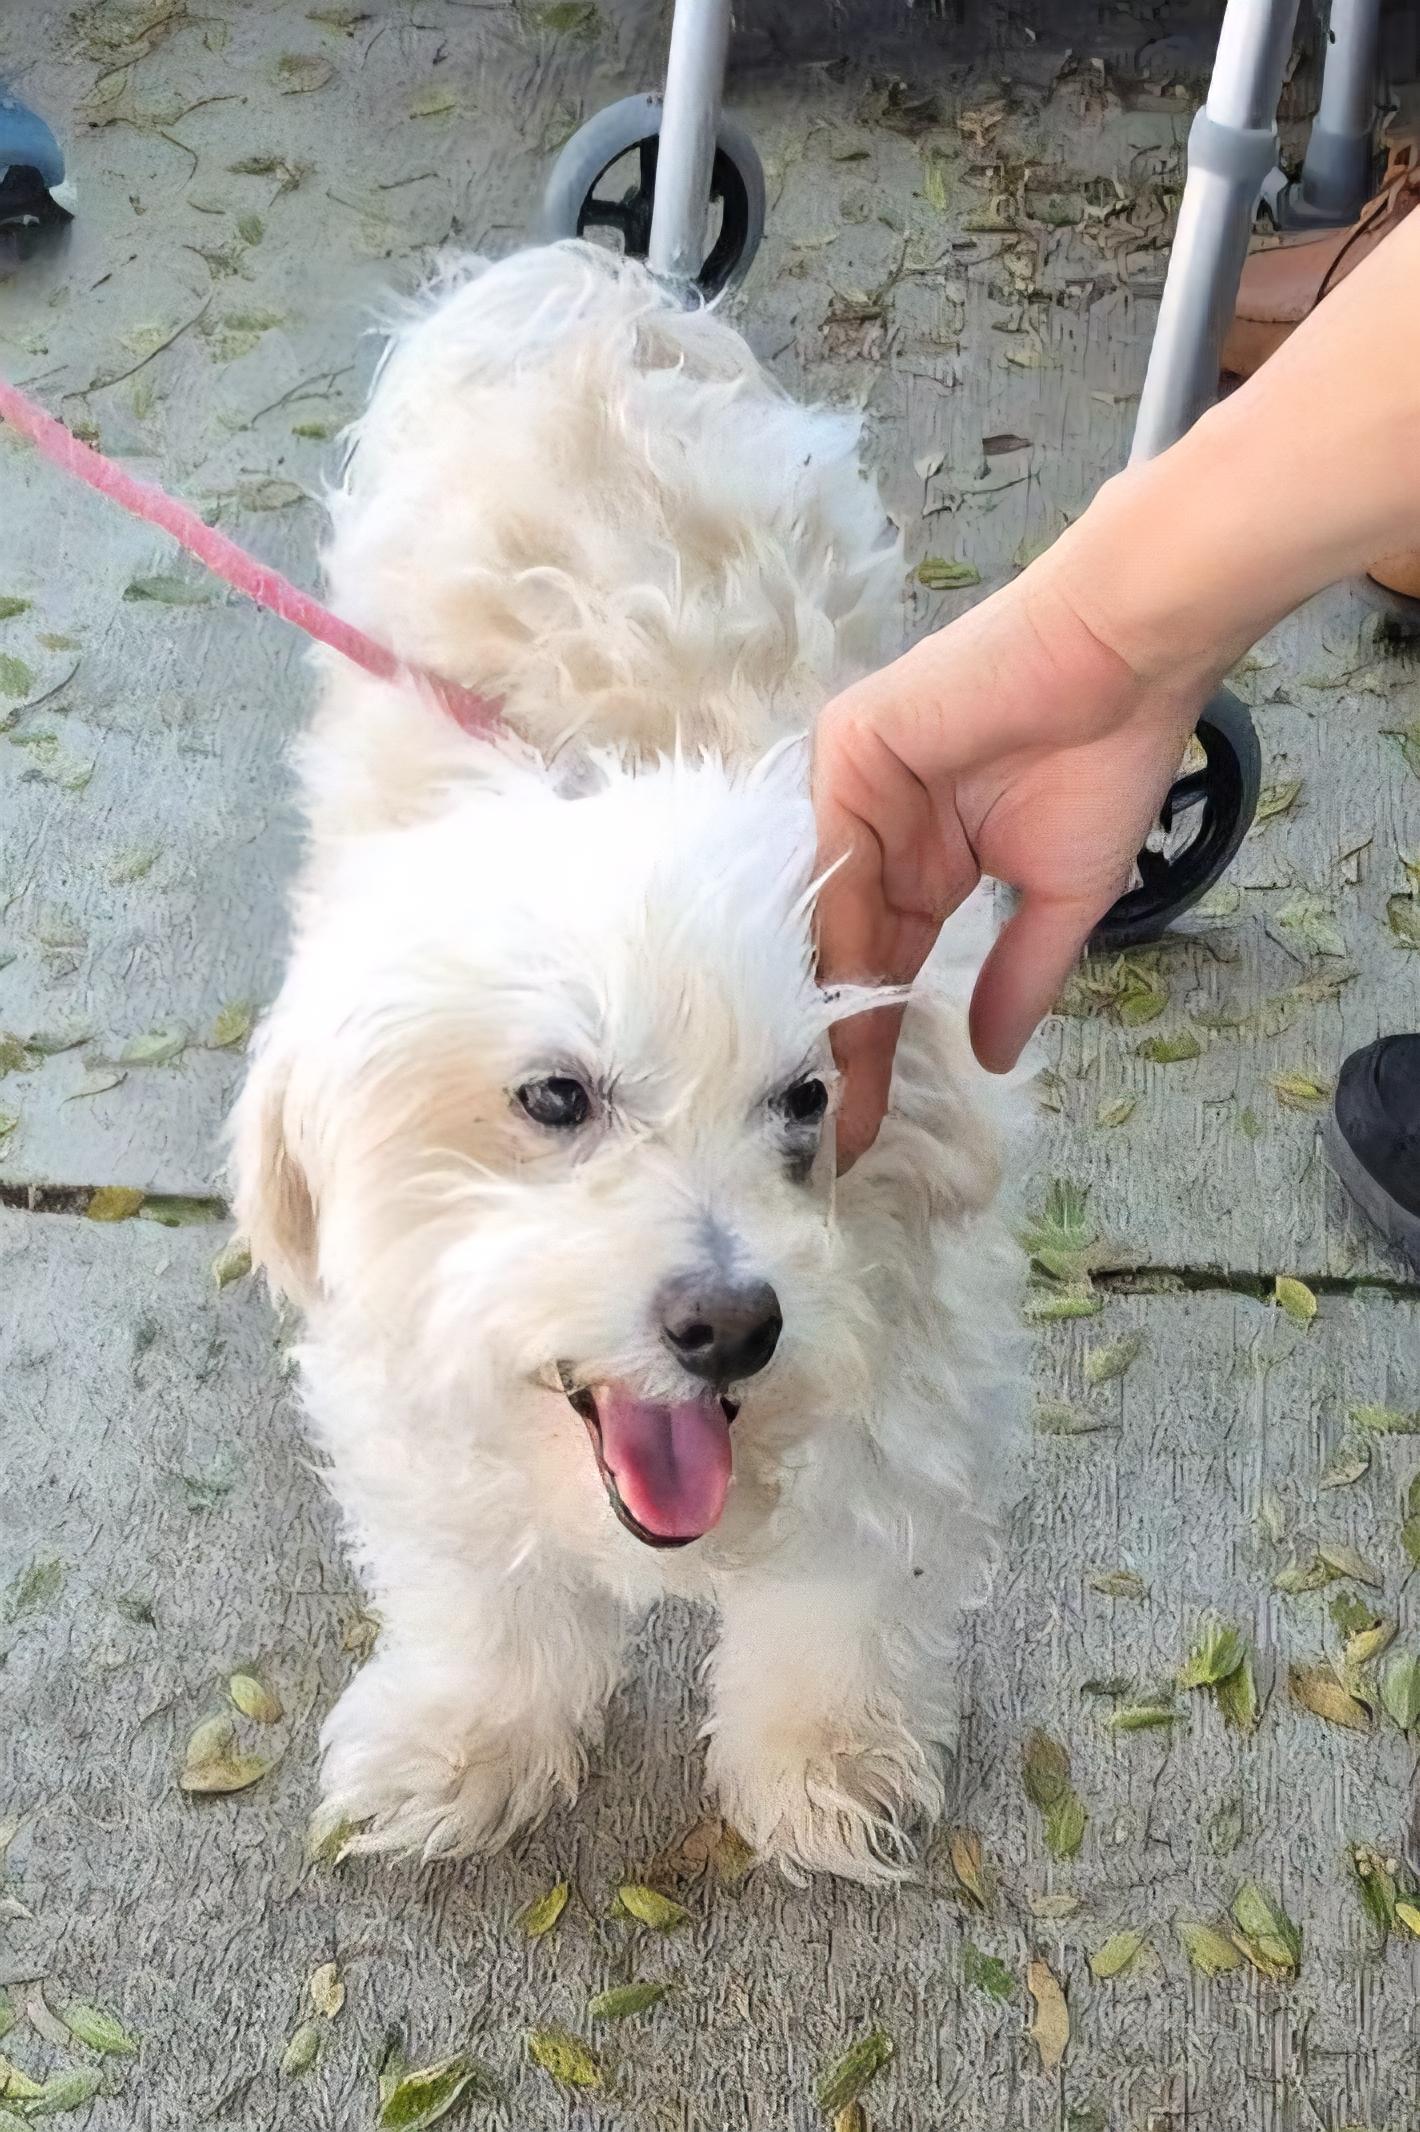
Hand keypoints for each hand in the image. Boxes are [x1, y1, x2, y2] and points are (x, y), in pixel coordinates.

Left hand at [813, 552, 1211, 1163]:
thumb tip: (991, 1060)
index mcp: (919, 862)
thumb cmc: (1105, 759)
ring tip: (827, 1104)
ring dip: (831, 1009)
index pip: (884, 971)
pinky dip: (841, 935)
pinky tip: (837, 1017)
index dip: (877, 1053)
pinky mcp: (848, 748)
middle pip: (845, 955)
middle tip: (831, 1143)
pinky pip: (839, 859)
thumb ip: (1016, 978)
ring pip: (834, 917)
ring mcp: (853, 787)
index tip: (867, 1137)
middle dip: (842, 1050)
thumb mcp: (1061, 900)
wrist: (1125, 657)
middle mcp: (874, 830)